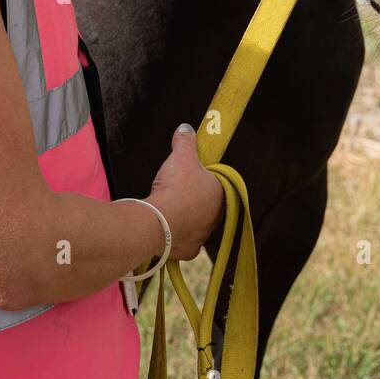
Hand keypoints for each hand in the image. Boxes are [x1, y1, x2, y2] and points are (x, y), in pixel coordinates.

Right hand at [148, 124, 224, 260]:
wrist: (159, 220)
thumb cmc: (176, 186)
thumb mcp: (182, 156)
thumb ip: (186, 141)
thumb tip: (186, 128)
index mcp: (220, 194)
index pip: (214, 183)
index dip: (200, 177)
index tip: (186, 175)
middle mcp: (216, 218)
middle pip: (205, 204)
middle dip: (193, 198)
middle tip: (175, 191)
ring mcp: (203, 235)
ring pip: (195, 224)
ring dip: (185, 217)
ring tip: (168, 209)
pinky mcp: (188, 250)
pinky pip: (183, 241)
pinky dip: (175, 236)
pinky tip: (166, 228)